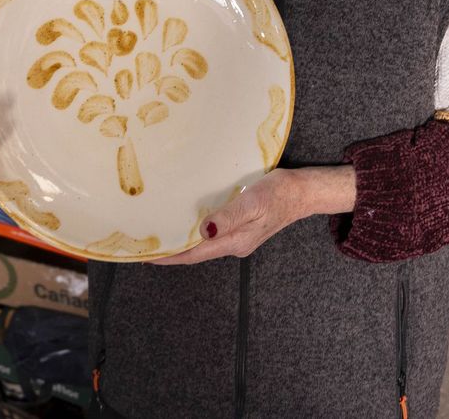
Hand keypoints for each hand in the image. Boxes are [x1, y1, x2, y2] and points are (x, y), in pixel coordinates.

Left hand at [152, 165, 355, 265]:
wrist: (303, 192)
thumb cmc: (279, 194)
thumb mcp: (254, 202)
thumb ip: (229, 217)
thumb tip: (204, 231)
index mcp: (235, 241)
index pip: (194, 254)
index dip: (170, 256)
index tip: (146, 256)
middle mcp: (234, 243)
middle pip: (196, 252)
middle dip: (171, 251)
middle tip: (145, 244)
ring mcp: (238, 236)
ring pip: (203, 243)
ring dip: (182, 241)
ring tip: (160, 234)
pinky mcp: (241, 226)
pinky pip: (212, 233)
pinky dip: (196, 230)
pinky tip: (188, 221)